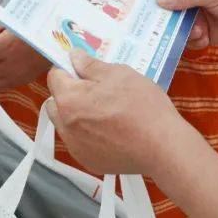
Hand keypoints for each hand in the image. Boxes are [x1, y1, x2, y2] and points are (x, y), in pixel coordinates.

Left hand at [47, 51, 185, 176]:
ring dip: (76, 113)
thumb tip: (73, 56)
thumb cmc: (142, 105)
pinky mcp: (87, 161)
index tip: (85, 67)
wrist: (162, 146)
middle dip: (68, 91)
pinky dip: (87, 133)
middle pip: (55, 101)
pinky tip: (110, 129)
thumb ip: (90, 65)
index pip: (55, 76)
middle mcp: (65, 125)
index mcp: (69, 99)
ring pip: (65, 123)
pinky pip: (78, 141)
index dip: (68, 67)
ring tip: (104, 110)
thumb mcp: (119, 74)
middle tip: (95, 88)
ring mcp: (75, 146)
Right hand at [156, 0, 217, 47]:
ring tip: (198, 32)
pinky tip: (205, 38)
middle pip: (167, 10)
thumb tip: (158, 0)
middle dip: (167, 20)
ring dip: (184, 32)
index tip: (141, 11)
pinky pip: (189, 39)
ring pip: (177, 27)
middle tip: (162, 30)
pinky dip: (195, 41)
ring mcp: (197, 15)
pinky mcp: (204, 32)